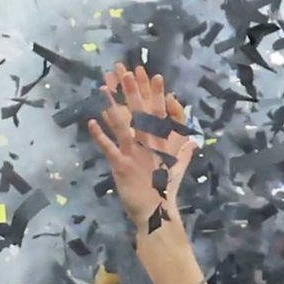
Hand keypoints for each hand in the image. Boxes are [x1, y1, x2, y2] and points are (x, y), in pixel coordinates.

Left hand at [87, 64, 195, 229]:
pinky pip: (108, 146)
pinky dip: (99, 134)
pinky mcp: (121, 164)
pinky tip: (91, 121)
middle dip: (132, 89)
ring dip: (112, 104)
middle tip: (125, 70)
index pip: (160, 111)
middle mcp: (150, 143)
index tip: (153, 74)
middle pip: (140, 111)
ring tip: (104, 87)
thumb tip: (192, 140)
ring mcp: (134, 152)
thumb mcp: (179, 168)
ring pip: (122, 124)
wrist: (157, 213)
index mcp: (163, 142)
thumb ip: (184, 151)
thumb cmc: (166, 190)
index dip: (156, 92)